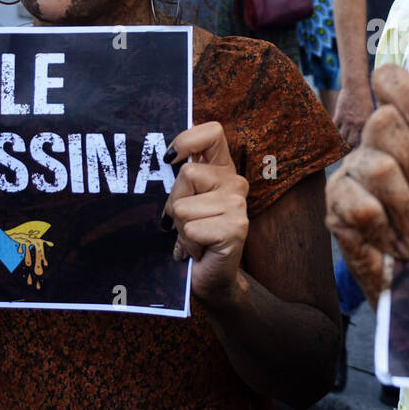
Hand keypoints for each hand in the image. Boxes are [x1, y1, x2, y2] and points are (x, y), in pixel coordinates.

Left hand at [163, 122, 249, 303]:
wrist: (212, 277)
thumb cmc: (194, 236)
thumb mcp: (185, 200)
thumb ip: (181, 175)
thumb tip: (170, 143)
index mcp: (222, 169)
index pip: (212, 132)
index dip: (187, 139)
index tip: (170, 159)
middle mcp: (235, 182)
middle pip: (186, 174)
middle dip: (174, 203)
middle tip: (186, 223)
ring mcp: (238, 204)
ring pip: (183, 206)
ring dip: (180, 228)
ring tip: (194, 238)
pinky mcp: (236, 227)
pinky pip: (191, 229)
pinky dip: (187, 245)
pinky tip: (201, 251)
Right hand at [325, 64, 408, 264]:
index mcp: (406, 126)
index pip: (387, 80)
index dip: (403, 88)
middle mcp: (374, 141)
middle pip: (384, 122)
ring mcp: (352, 168)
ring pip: (378, 168)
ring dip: (408, 210)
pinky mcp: (336, 201)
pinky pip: (363, 208)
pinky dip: (389, 233)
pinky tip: (401, 250)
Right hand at [331, 78, 374, 146]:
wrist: (356, 85)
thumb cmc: (366, 96)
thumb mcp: (371, 109)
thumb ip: (369, 120)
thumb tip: (370, 128)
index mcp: (367, 123)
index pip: (362, 140)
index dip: (359, 147)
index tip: (358, 151)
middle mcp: (357, 123)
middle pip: (351, 141)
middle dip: (349, 146)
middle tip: (348, 149)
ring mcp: (347, 119)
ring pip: (341, 136)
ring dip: (341, 140)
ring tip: (340, 144)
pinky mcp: (339, 114)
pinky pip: (334, 127)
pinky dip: (332, 132)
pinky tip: (332, 135)